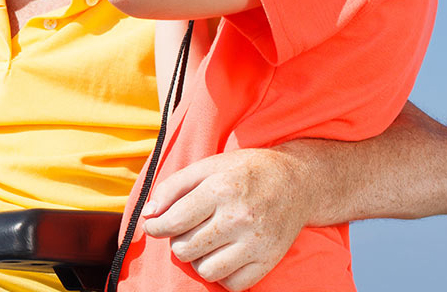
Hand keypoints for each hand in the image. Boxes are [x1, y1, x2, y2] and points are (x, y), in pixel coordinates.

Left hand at [139, 148, 309, 290]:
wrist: (297, 181)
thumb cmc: (245, 171)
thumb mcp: (207, 166)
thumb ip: (172, 187)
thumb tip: (148, 214)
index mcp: (220, 189)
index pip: (174, 221)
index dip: (156, 227)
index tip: (154, 226)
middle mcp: (238, 218)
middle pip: (186, 249)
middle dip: (177, 241)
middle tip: (186, 230)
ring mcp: (256, 242)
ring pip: (205, 271)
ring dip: (198, 260)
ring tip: (205, 243)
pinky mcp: (269, 260)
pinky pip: (232, 284)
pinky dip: (222, 274)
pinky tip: (223, 255)